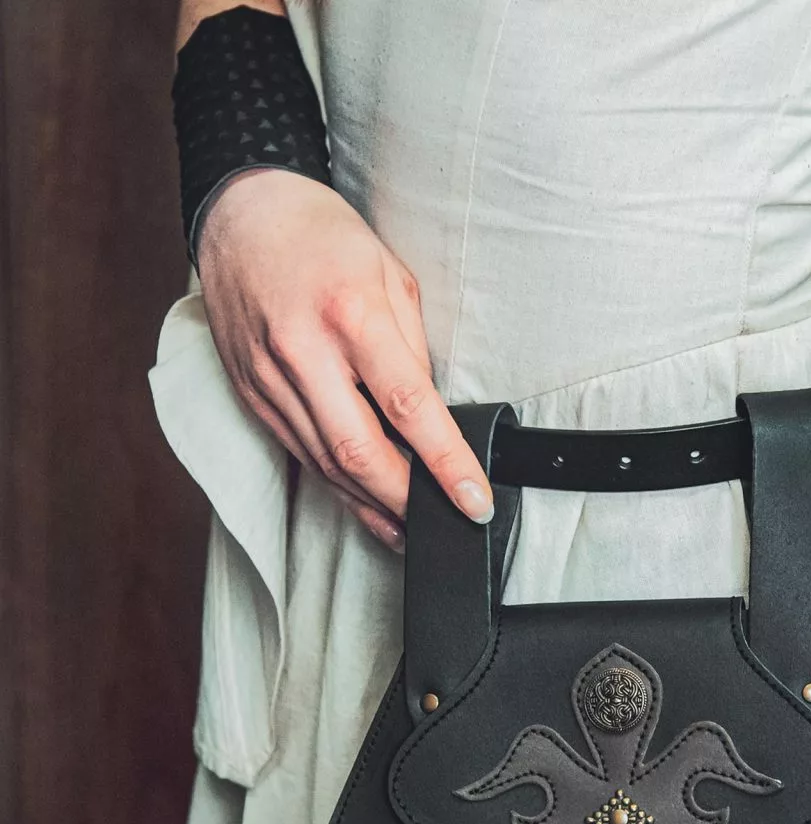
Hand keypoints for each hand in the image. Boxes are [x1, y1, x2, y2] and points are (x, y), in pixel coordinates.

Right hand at [197, 169, 493, 549]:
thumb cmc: (323, 237)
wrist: (240, 213)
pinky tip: (367, 502)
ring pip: (327, 465)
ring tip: (413, 529)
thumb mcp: (391, 275)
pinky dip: (338, 487)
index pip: (408, 407)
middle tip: (446, 523)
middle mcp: (303, 352)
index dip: (446, 463)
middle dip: (408, 500)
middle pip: (360, 452)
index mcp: (350, 314)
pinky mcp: (251, 394)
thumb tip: (430, 414)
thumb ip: (412, 348)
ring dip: (374, 506)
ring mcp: (270, 378)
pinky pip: (301, 454)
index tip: (475, 500)